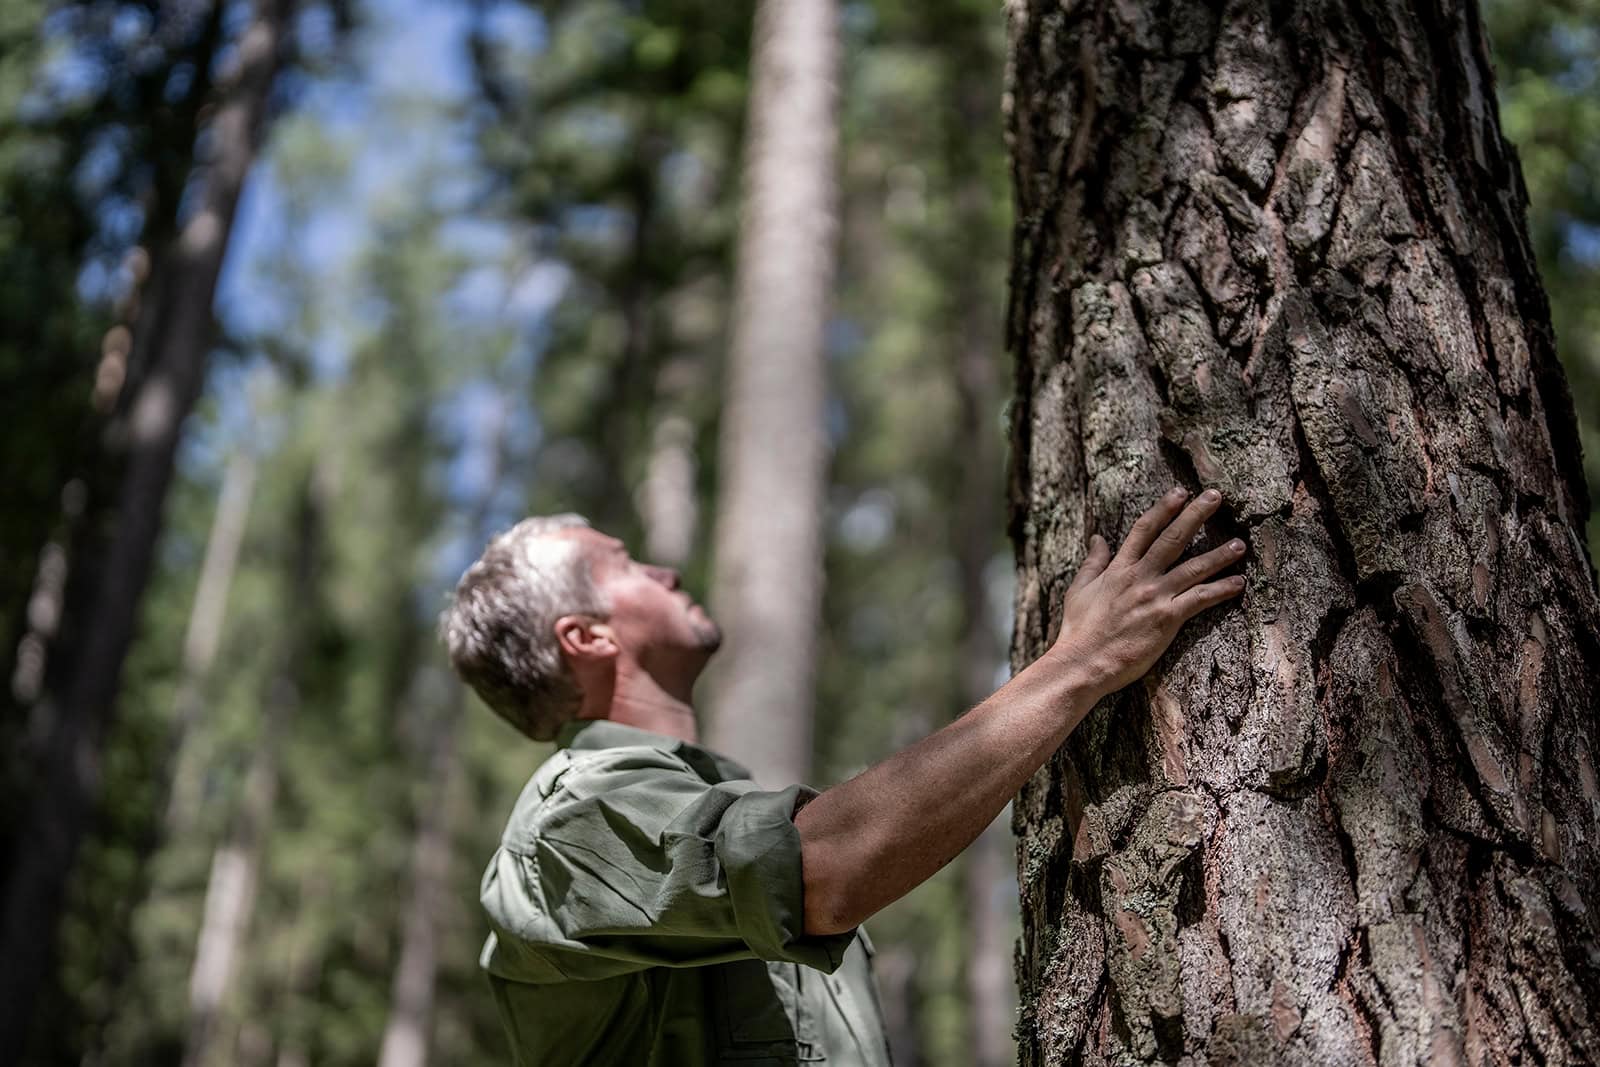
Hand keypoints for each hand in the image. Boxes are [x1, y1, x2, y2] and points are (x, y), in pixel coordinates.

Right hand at [1049, 486, 1245, 701]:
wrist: (1083, 661)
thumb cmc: (1079, 629)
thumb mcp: (1079, 589)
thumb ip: (1092, 562)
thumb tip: (1097, 537)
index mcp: (1118, 568)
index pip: (1144, 529)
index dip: (1163, 508)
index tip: (1180, 492)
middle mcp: (1140, 577)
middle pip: (1173, 538)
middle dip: (1196, 515)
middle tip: (1216, 496)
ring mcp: (1155, 597)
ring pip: (1193, 568)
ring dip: (1219, 554)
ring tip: (1240, 544)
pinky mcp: (1167, 619)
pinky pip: (1200, 599)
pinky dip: (1220, 590)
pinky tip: (1238, 583)